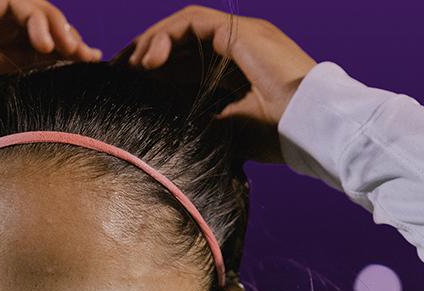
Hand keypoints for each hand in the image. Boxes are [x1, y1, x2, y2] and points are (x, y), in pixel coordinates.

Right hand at [0, 0, 101, 135]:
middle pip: (39, 26)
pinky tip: (44, 43)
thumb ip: (23, 94)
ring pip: (31, 8)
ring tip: (68, 48)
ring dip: (56, 25)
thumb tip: (64, 96)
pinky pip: (13, 1)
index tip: (90, 67)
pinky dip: (34, 16)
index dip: (65, 54)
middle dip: (67, 38)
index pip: (37, 49)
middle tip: (86, 56)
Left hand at [116, 5, 316, 163]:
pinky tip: (150, 62)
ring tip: (131, 69)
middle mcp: (235, 47)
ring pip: (181, 26)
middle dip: (142, 54)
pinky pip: (192, 21)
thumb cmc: (277, 137)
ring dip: (150, 44)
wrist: (309, 127)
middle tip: (115, 74)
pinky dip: (166, 36)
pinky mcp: (238, 30)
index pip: (182, 61)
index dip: (151, 72)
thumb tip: (165, 136)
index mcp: (232, 71)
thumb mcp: (225, 133)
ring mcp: (238, 35)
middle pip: (177, 40)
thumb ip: (199, 126)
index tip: (124, 88)